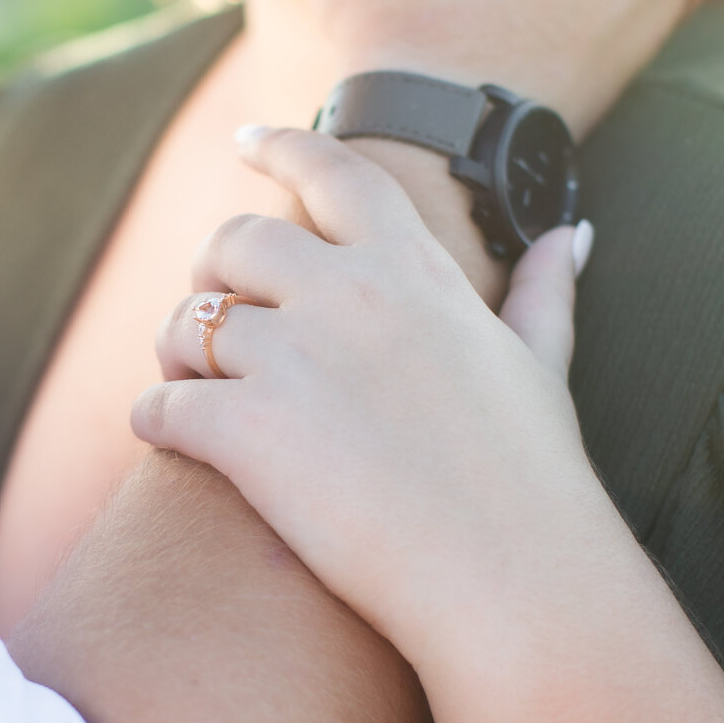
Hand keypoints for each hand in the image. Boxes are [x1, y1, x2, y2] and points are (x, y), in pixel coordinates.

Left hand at [132, 128, 614, 666]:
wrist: (511, 582)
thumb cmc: (531, 480)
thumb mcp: (538, 366)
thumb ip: (543, 293)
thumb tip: (571, 234)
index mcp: (412, 270)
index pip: (334, 172)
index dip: (281, 145)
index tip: (246, 139)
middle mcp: (347, 295)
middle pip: (236, 241)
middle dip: (211, 271)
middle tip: (213, 310)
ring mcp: (292, 360)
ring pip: (187, 323)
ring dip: (176, 351)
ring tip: (186, 381)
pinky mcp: (245, 432)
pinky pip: (160, 405)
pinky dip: (152, 418)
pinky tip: (163, 436)